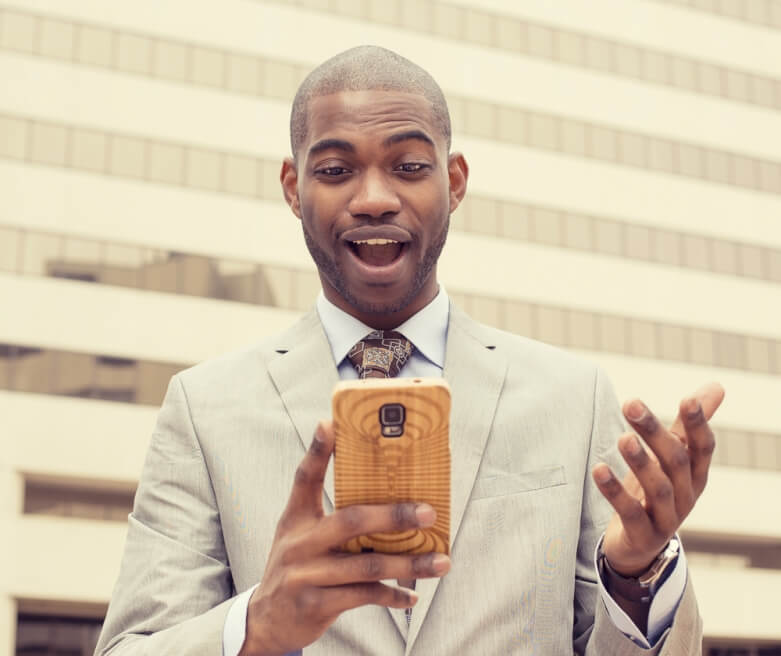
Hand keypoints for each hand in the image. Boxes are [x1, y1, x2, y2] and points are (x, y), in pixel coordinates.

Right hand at [239, 421, 450, 655]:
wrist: (267, 620)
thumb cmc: (297, 566)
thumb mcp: (300, 535)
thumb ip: (332, 517)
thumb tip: (387, 500)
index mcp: (295, 519)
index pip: (304, 478)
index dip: (317, 450)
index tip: (329, 424)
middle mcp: (299, 543)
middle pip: (352, 521)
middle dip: (394, 516)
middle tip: (428, 512)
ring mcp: (306, 574)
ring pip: (367, 565)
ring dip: (409, 564)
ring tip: (441, 562)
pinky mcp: (316, 604)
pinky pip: (364, 596)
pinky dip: (393, 594)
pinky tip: (412, 595)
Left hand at [592, 383, 724, 575]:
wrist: (640, 545)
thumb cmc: (657, 491)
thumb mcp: (673, 458)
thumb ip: (687, 425)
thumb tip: (716, 385)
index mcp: (695, 474)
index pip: (702, 447)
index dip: (697, 424)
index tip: (687, 399)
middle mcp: (686, 495)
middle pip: (675, 461)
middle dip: (654, 431)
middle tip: (630, 403)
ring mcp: (667, 518)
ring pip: (658, 488)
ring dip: (640, 461)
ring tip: (622, 438)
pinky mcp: (643, 534)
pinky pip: (630, 512)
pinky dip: (614, 491)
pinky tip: (599, 469)